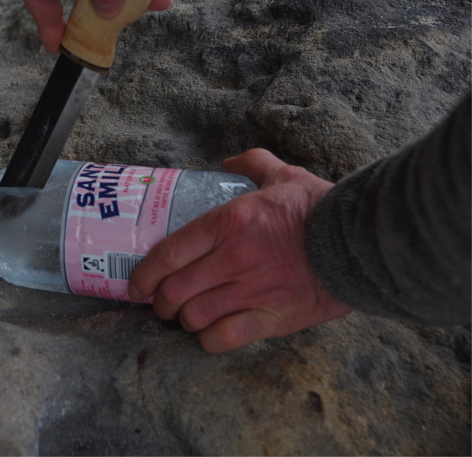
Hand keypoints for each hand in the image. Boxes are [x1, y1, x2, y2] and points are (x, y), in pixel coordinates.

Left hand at [128, 149, 352, 352]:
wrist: (363, 241)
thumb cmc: (320, 208)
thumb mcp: (284, 175)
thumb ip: (253, 164)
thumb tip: (229, 160)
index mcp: (229, 222)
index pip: (168, 254)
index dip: (144, 274)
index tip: (136, 284)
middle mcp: (233, 258)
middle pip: (175, 290)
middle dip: (160, 302)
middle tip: (160, 303)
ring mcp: (251, 290)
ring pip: (195, 316)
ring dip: (183, 320)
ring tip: (185, 317)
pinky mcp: (272, 317)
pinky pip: (225, 337)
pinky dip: (209, 339)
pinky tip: (209, 333)